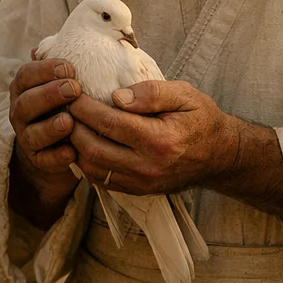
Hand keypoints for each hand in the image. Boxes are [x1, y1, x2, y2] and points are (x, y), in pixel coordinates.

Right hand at [7, 58, 82, 228]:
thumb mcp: (60, 81)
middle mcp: (20, 112)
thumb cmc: (62, 102)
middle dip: (49, 95)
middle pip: (26, 103)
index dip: (44, 70)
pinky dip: (57, 157)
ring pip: (32, 133)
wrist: (54, 144)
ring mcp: (27, 137)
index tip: (69, 67)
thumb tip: (60, 39)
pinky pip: (44, 160)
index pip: (26, 75)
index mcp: (24, 88)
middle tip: (74, 88)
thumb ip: (60, 64)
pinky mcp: (38, 160)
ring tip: (69, 120)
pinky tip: (72, 152)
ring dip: (50, 127)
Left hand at [68, 80, 282, 228]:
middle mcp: (147, 167)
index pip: (109, 122)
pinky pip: (100, 179)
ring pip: (91, 167)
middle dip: (72, 126)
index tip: (71, 92)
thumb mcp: (185, 95)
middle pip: (93, 148)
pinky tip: (82, 142)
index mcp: (159, 140)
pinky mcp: (137, 191)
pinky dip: (85, 161)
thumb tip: (116, 96)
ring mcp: (141, 183)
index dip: (83, 107)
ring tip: (69, 123)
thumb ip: (151, 92)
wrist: (220, 156)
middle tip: (63, 106)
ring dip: (74, 146)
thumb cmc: (201, 119)